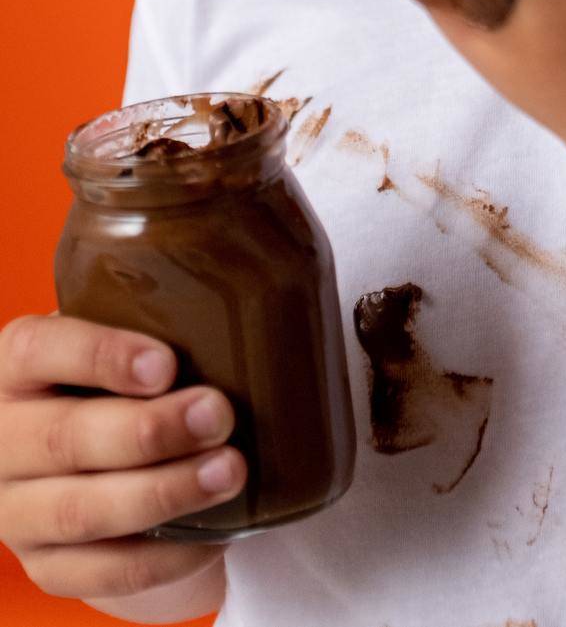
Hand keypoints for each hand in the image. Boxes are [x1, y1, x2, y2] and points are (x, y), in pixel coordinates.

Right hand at [0, 314, 243, 601]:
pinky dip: (165, 554)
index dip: (101, 357)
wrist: (98, 456)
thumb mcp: (124, 337)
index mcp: (15, 365)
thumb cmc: (124, 377)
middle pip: (62, 440)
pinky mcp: (48, 567)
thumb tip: (244, 291)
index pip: (41, 351)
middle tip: (218, 414)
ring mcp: (17, 511)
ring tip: (229, 470)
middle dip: (149, 431)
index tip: (166, 364)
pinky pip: (105, 570)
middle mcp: (3, 440)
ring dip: (163, 492)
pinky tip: (216, 531)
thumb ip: (159, 316)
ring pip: (81, 512)